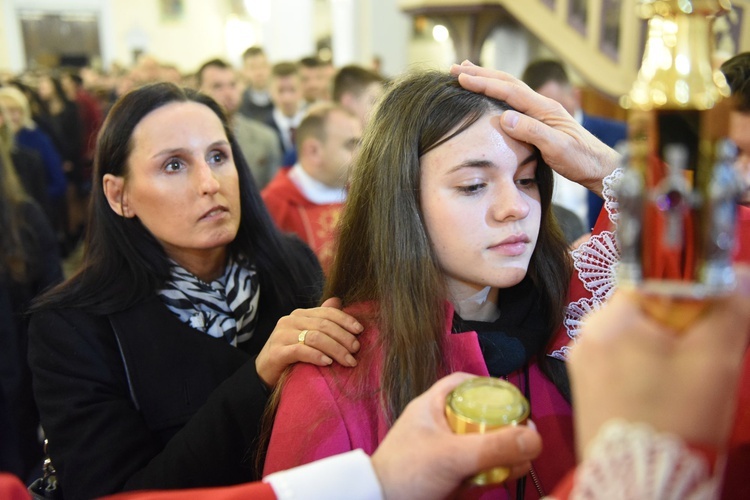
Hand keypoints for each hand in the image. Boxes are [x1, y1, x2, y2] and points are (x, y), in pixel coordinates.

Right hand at [255, 297, 362, 386]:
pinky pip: (300, 351)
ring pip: (315, 337)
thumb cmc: (290, 355)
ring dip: (335, 349)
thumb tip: (338, 300)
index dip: (345, 319)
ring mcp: (281, 335)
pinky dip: (316, 356)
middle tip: (356, 350)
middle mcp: (290, 321)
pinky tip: (328, 363)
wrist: (263, 374)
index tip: (360, 330)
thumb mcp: (308, 336)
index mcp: (300, 315)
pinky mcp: (276, 352)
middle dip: (344, 337)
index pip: (327, 312)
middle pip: (323, 325)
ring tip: (348, 360)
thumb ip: (321, 320)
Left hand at [371, 372, 541, 499]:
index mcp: (432, 407)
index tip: (513, 400)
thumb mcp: (451, 456)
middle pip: (480, 417)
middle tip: (527, 438)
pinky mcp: (450, 477)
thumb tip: (533, 438)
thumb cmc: (404, 474)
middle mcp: (439, 427)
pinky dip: (495, 474)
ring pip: (483, 446)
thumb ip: (492, 447)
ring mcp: (445, 453)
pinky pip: (479, 470)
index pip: (463, 385)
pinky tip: (508, 476)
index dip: (489, 387)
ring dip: (505, 454)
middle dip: (505, 428)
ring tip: (521, 463)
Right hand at [450, 61, 620, 196]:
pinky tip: (489, 94)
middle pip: (507, 83)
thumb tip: (504, 117)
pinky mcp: (540, 120)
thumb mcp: (557, 149)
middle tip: (456, 69)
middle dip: (480, 74)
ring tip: (467, 73)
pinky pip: (513, 101)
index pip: (509, 91)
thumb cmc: (581, 160)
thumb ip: (531, 132)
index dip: (484, 83)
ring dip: (487, 79)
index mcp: (544, 109)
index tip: (462, 78)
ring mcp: (541, 111)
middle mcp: (542, 105)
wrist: (599, 166)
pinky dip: (496, 93)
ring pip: (509, 89)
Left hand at [568, 266, 749, 457]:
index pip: (655, 281)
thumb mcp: (713, 361)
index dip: (691, 295)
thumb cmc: (676, 420)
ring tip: (683, 385)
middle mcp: (588, 334)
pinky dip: (647, 369)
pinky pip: (622, 361)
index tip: (710, 321)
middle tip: (700, 362)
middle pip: (646, 310)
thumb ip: (729, 309)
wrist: (640, 483)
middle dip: (680, 328)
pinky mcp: (586, 385)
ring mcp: (583, 361)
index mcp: (610, 319)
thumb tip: (737, 272)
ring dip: (666, 351)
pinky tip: (664, 396)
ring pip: (636, 337)